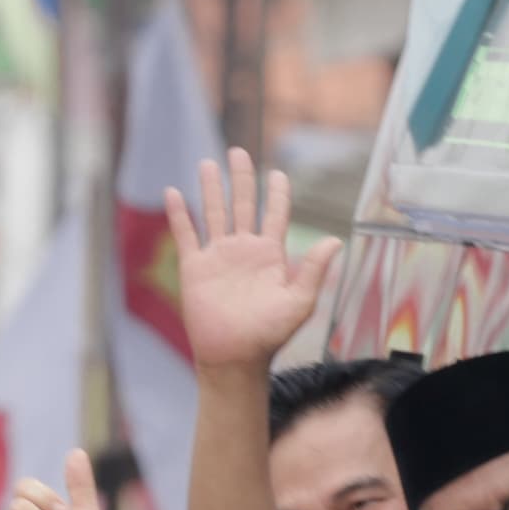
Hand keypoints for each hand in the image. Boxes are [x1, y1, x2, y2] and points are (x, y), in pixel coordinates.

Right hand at [168, 146, 335, 376]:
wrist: (235, 357)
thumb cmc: (270, 335)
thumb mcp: (299, 302)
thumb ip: (315, 270)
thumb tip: (335, 240)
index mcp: (270, 255)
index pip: (275, 215)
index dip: (277, 194)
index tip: (278, 173)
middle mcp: (244, 250)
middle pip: (243, 204)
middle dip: (241, 178)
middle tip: (238, 152)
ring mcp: (218, 257)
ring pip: (214, 213)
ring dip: (211, 189)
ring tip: (208, 164)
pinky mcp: (195, 268)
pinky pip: (186, 235)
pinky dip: (179, 215)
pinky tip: (173, 193)